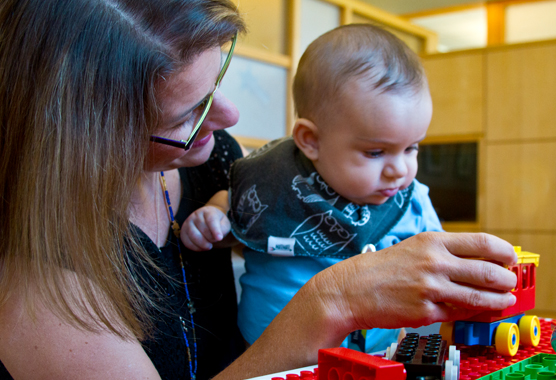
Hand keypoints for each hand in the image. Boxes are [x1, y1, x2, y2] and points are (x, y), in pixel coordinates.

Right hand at [180, 205, 230, 250]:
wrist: (207, 220)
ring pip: (194, 236)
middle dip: (211, 238)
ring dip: (203, 244)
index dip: (215, 230)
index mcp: (208, 211)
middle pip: (203, 229)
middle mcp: (196, 215)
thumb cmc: (217, 222)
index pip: (211, 220)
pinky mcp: (183, 232)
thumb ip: (223, 229)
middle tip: (215, 240)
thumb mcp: (224, 223)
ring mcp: (188, 223)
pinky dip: (196, 248)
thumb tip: (218, 237)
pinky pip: (187, 242)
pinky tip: (202, 247)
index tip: (220, 238)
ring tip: (209, 246)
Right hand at [308, 232, 517, 340]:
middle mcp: (434, 263)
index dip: (504, 252)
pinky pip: (459, 313)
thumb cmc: (384, 267)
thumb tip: (479, 261)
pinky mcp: (425, 312)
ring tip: (505, 301)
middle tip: (510, 282)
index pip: (483, 243)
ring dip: (499, 300)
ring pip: (479, 297)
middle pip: (487, 272)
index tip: (510, 259)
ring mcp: (430, 289)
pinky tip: (477, 311)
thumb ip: (445, 253)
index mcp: (433, 242)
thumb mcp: (415, 248)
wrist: (354, 288)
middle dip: (506, 280)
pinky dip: (472, 312)